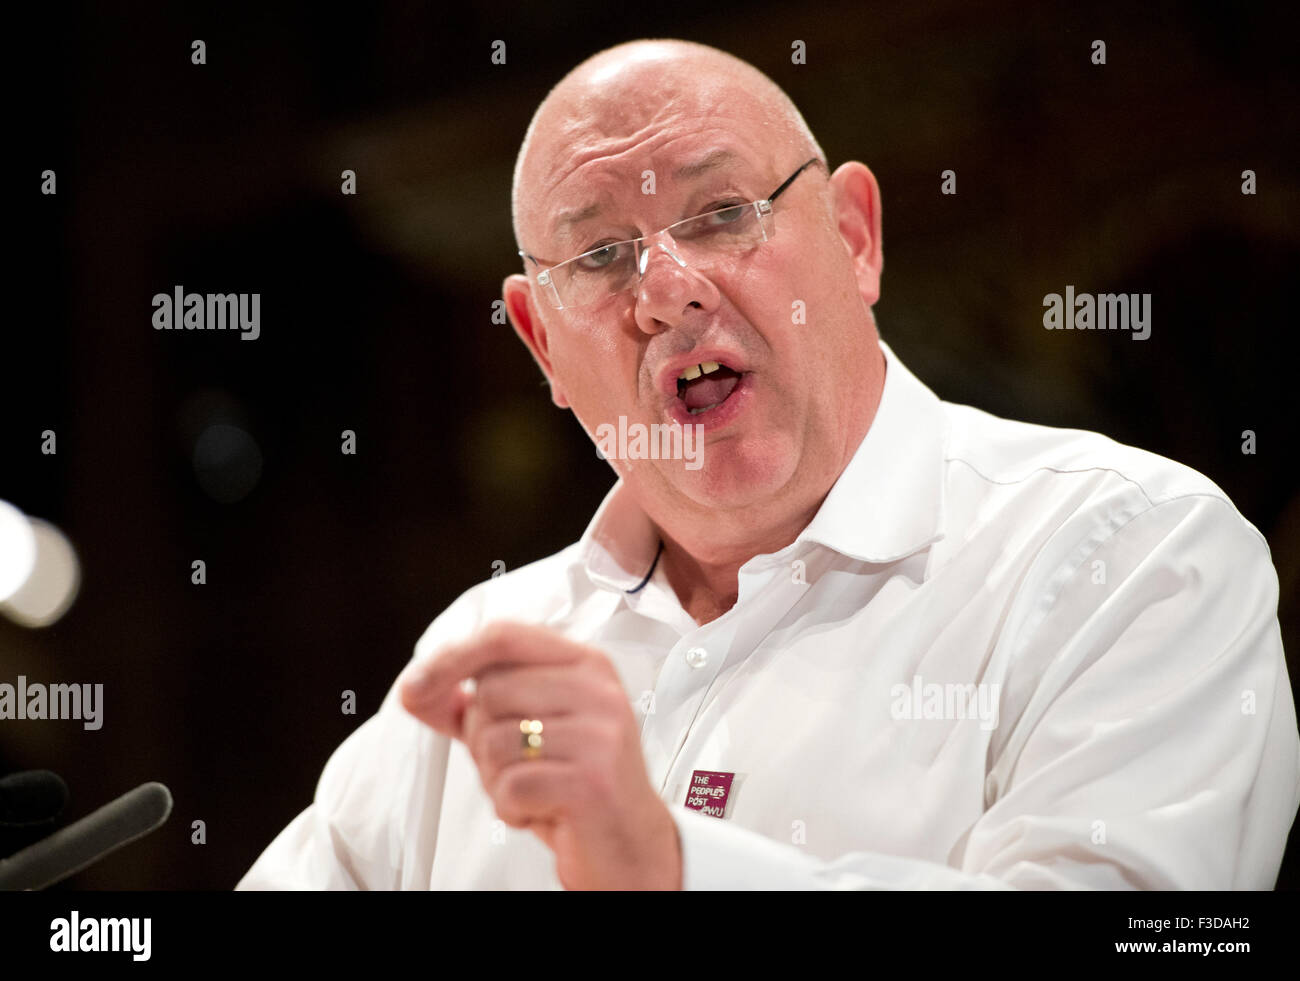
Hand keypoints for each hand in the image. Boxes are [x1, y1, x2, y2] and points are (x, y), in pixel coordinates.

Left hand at [398, 621, 681, 889]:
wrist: (631, 844)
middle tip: (516, 763)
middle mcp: (598, 690)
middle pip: (490, 692)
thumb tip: (416, 689)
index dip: (450, 659)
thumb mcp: (527, 732)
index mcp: (585, 663)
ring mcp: (600, 734)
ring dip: (496, 779)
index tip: (413, 688)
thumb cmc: (577, 782)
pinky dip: (510, 809)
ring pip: (493, 741)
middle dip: (480, 738)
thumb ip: (475, 706)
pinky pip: (510, 787)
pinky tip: (540, 811)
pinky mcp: (592, 781)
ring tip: (533, 787)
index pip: (504, 637)